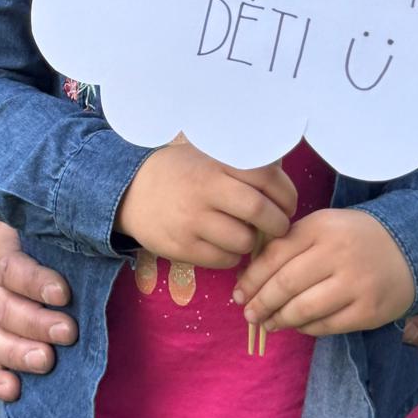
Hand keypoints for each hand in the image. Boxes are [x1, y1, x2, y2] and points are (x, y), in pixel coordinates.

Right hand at [0, 224, 76, 402]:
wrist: (20, 247)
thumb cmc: (49, 242)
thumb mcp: (56, 232)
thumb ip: (81, 242)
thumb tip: (129, 256)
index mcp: (1, 252)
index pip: (11, 267)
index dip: (35, 282)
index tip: (64, 294)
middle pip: (2, 308)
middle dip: (36, 323)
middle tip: (68, 332)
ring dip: (18, 353)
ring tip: (47, 360)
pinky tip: (14, 390)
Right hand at [114, 142, 296, 268]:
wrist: (129, 192)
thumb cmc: (179, 173)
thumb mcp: (206, 157)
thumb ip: (240, 164)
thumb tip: (283, 180)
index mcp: (215, 164)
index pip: (266, 176)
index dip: (286, 193)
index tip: (288, 203)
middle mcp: (204, 190)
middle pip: (259, 211)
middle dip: (278, 223)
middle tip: (279, 226)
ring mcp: (192, 221)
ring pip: (243, 241)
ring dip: (252, 241)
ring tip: (245, 234)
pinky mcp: (182, 247)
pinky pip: (224, 260)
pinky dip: (232, 256)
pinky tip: (224, 244)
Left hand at [234, 209, 415, 335]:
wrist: (408, 248)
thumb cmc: (352, 238)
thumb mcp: (322, 226)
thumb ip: (290, 244)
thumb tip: (251, 276)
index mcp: (321, 227)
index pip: (275, 255)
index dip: (251, 278)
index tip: (238, 293)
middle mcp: (337, 253)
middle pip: (285, 284)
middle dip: (260, 303)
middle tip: (248, 314)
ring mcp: (355, 284)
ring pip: (303, 309)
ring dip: (279, 320)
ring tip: (268, 323)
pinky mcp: (368, 311)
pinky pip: (326, 326)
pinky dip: (305, 328)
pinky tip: (297, 325)